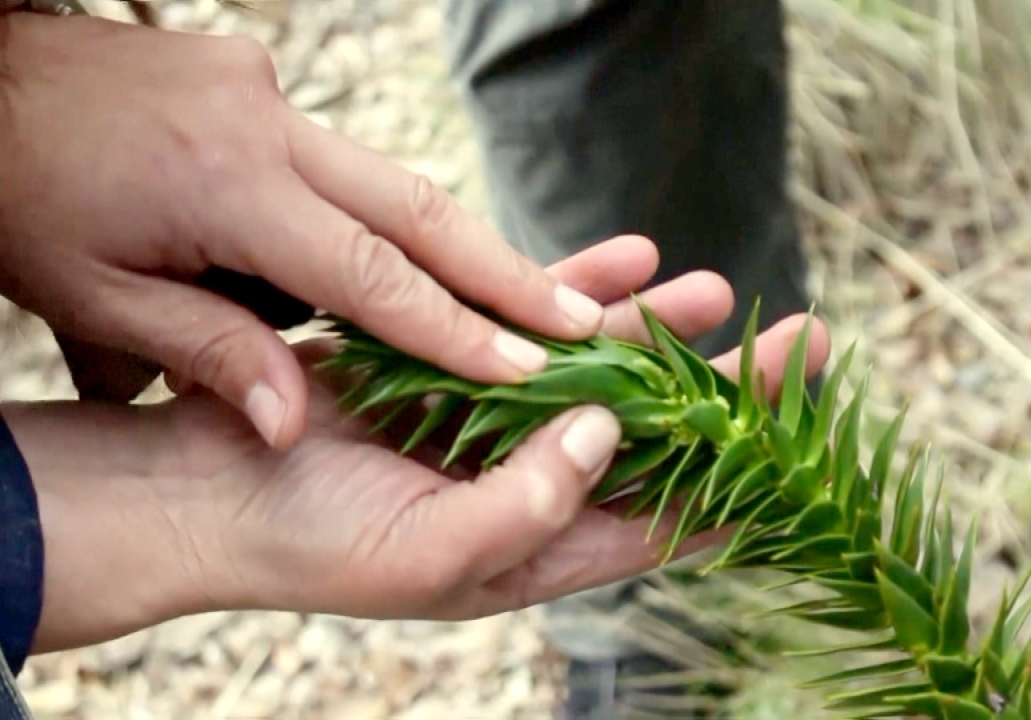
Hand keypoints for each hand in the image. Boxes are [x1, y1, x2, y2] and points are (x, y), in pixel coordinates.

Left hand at [0, 12, 603, 447]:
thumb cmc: (14, 193)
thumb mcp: (90, 295)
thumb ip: (208, 352)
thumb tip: (295, 420)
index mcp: (225, 189)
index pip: (373, 275)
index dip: (458, 328)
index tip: (532, 367)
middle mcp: (266, 130)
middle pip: (419, 209)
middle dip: (506, 272)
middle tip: (582, 319)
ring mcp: (266, 95)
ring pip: (395, 181)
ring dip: (462, 245)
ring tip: (529, 301)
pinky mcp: (255, 82)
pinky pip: (345, 161)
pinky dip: (392, 216)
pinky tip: (421, 259)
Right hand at [4, 235, 830, 653]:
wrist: (211, 487)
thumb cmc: (314, 544)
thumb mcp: (433, 556)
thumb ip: (531, 506)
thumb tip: (610, 434)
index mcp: (544, 544)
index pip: (668, 519)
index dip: (744, 483)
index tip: (807, 443)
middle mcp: (538, 481)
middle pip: (658, 437)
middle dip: (731, 393)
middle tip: (801, 344)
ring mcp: (502, 417)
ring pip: (605, 369)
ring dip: (662, 330)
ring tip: (717, 289)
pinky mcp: (461, 361)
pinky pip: (536, 322)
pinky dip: (579, 291)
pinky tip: (628, 258)